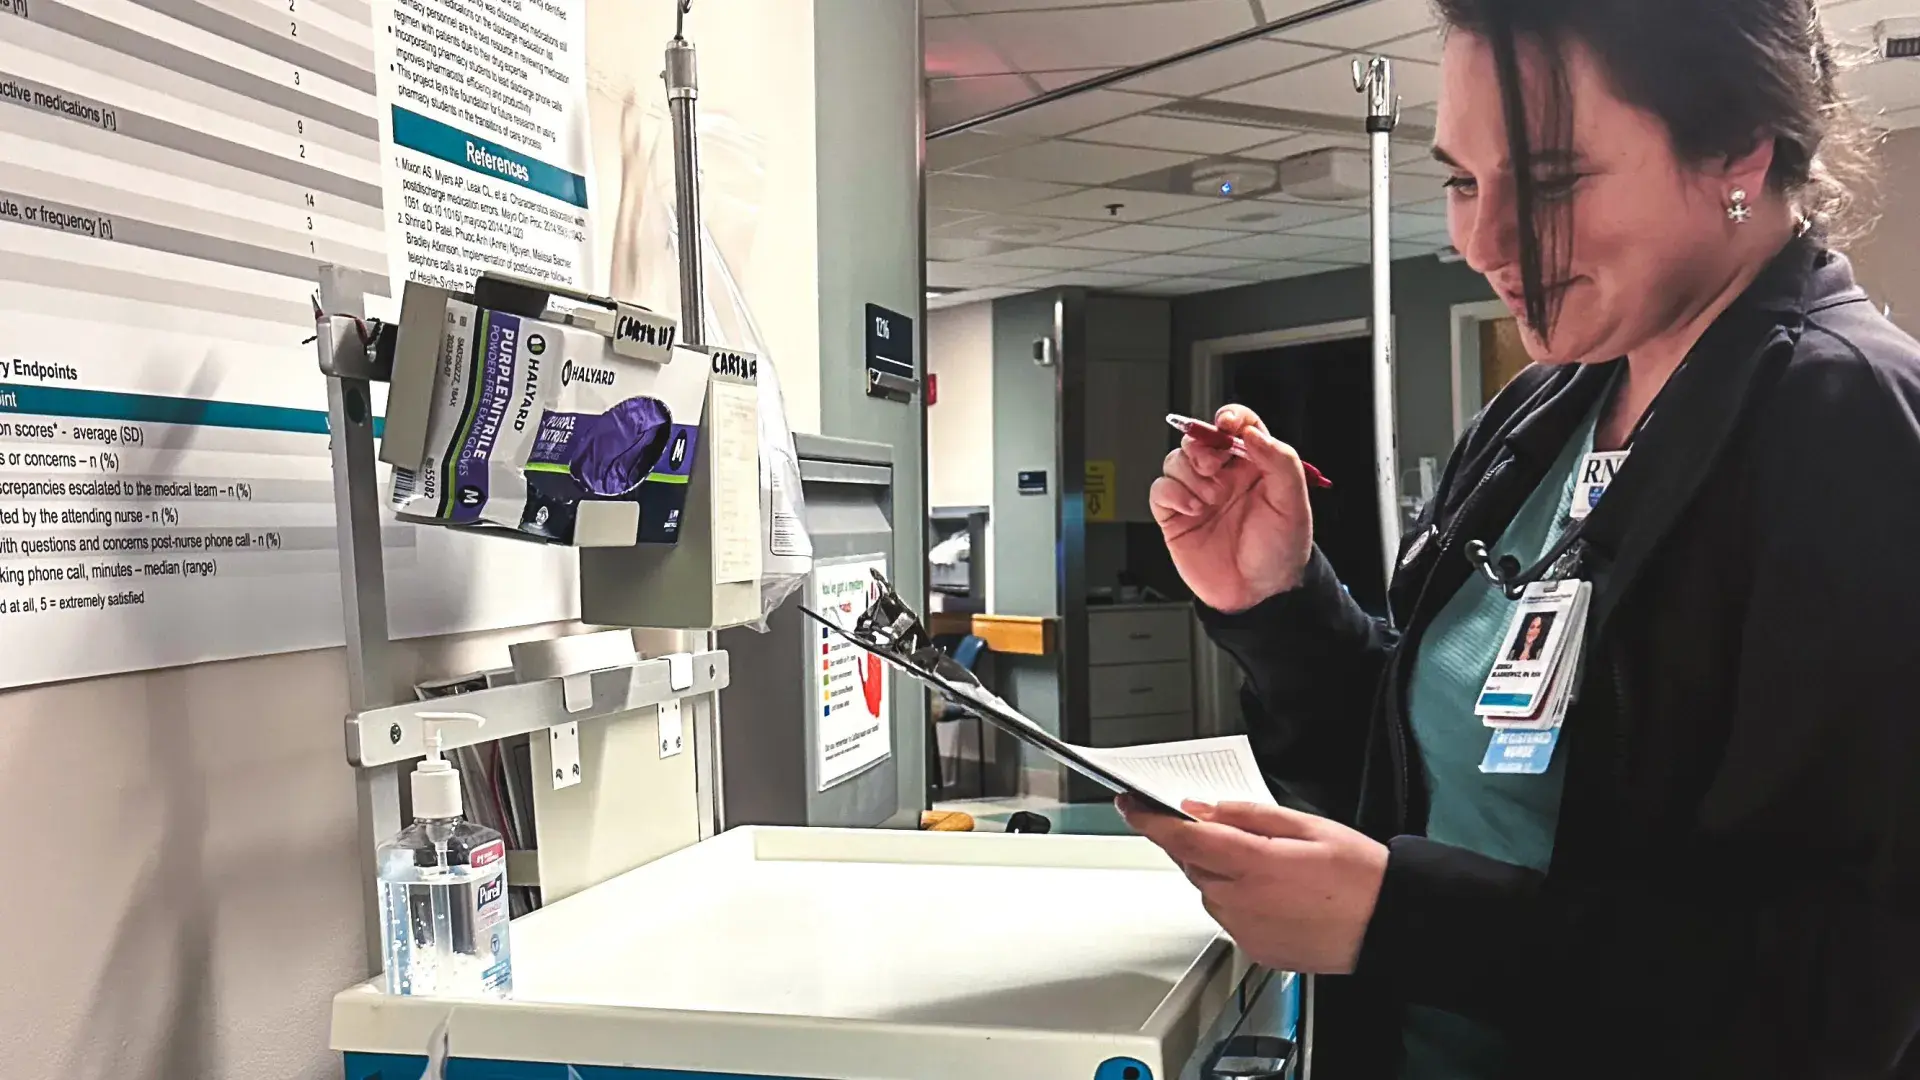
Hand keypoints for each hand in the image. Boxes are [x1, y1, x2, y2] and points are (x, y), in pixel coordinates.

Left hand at [1118, 797, 1387, 974]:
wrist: (1390, 924)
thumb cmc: (1359, 875)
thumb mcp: (1305, 825)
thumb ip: (1245, 816)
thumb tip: (1202, 809)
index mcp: (1253, 865)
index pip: (1182, 838)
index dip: (1149, 819)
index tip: (1129, 805)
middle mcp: (1242, 902)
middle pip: (1192, 863)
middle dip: (1196, 842)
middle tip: (1228, 830)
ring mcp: (1246, 930)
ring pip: (1208, 891)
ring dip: (1219, 872)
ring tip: (1268, 866)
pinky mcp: (1255, 950)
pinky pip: (1228, 916)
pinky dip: (1236, 899)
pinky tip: (1274, 893)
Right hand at [1150, 406, 1312, 613]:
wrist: (1259, 594)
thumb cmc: (1280, 551)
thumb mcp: (1292, 502)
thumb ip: (1279, 460)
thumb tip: (1251, 433)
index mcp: (1254, 465)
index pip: (1239, 425)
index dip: (1230, 417)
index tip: (1227, 424)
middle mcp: (1224, 475)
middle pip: (1199, 438)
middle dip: (1201, 445)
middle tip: (1212, 465)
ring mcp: (1198, 494)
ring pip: (1176, 460)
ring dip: (1188, 472)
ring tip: (1208, 498)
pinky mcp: (1176, 515)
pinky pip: (1160, 489)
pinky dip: (1172, 493)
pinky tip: (1193, 509)